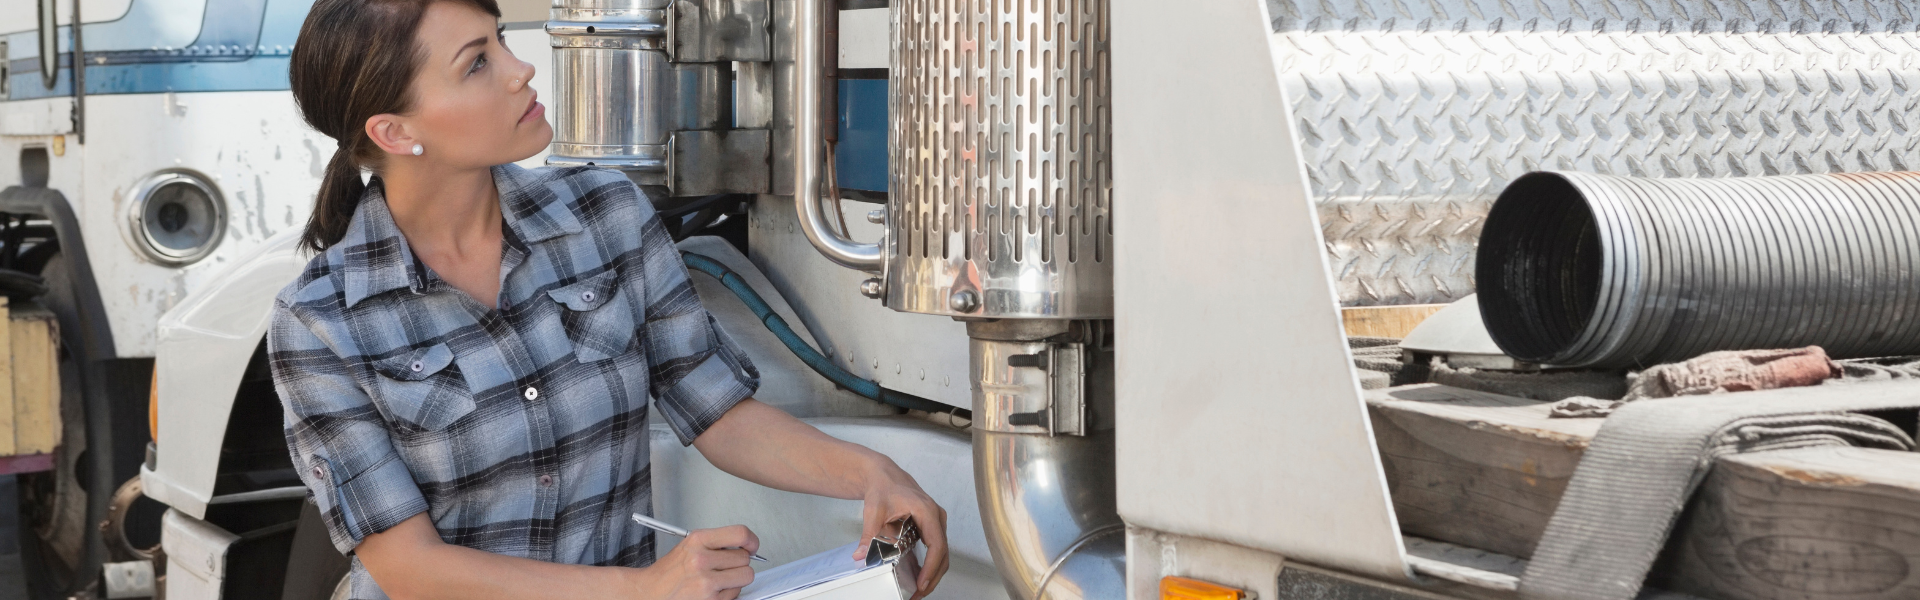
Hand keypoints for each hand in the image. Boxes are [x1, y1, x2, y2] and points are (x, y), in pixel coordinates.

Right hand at [630, 525, 759, 599]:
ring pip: (745, 576)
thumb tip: (746, 546)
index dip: (751, 541)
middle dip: (738, 563)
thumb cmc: (669, 573)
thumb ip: (716, 544)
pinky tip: (712, 591)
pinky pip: (736, 593)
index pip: (740, 534)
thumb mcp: (689, 546)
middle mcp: (701, 560)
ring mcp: (706, 582)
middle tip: (724, 567)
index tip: (751, 546)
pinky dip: (728, 593)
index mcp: (697, 540)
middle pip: (745, 558)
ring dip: (736, 579)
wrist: (649, 594)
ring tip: (718, 580)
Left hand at [853, 461, 948, 599]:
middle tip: (919, 594)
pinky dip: (931, 565)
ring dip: (933, 573)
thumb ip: (869, 534)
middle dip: (933, 576)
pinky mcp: (931, 527)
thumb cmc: (883, 488)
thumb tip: (862, 554)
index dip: (932, 567)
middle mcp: (936, 517)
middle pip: (943, 553)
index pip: (937, 544)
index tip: (922, 582)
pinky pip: (936, 549)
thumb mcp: (874, 511)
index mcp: (927, 511)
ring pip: (942, 553)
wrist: (884, 476)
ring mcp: (936, 522)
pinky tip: (919, 576)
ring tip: (919, 590)